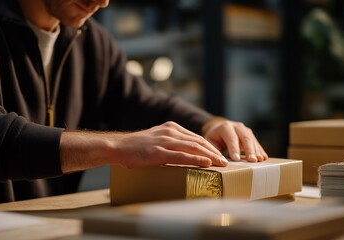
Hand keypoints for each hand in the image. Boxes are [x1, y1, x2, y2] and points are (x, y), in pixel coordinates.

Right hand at [60, 121, 227, 172]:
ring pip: (194, 147)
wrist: (118, 147)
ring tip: (221, 164)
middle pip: (198, 141)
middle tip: (226, 161)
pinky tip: (207, 163)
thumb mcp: (156, 140)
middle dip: (214, 151)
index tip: (219, 155)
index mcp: (171, 127)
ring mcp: (165, 141)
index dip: (209, 147)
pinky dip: (197, 159)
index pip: (195, 137)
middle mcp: (170, 131)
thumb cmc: (136, 147)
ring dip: (210, 156)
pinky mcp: (159, 152)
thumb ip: (170, 143)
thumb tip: (183, 155)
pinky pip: (182, 155)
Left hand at [202, 117, 267, 161]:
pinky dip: (260, 150)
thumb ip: (215, 151)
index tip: (236, 159)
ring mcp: (245, 129)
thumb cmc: (214, 137)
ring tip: (260, 160)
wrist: (219, 127)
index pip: (231, 138)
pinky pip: (256, 142)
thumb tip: (221, 163)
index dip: (234, 149)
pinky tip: (263, 157)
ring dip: (256, 150)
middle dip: (249, 150)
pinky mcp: (250, 134)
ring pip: (252, 140)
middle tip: (252, 160)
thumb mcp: (210, 142)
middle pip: (245, 138)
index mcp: (225, 127)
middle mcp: (237, 126)